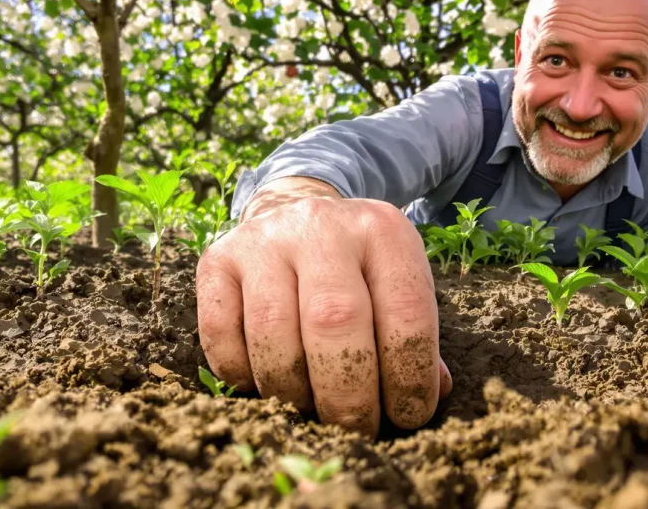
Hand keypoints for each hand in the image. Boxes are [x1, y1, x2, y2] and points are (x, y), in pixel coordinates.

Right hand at [196, 178, 451, 437]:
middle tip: (357, 430)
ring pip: (273, 333)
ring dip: (294, 393)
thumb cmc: (359, 273)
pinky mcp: (217, 259)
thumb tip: (430, 393)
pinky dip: (242, 375)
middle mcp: (322, 226)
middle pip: (334, 322)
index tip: (408, 416)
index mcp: (383, 231)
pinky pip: (221, 335)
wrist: (298, 217)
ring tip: (311, 412)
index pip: (406, 312)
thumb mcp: (397, 287)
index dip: (409, 377)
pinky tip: (265, 385)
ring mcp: (264, 240)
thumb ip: (414, 338)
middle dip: (349, 395)